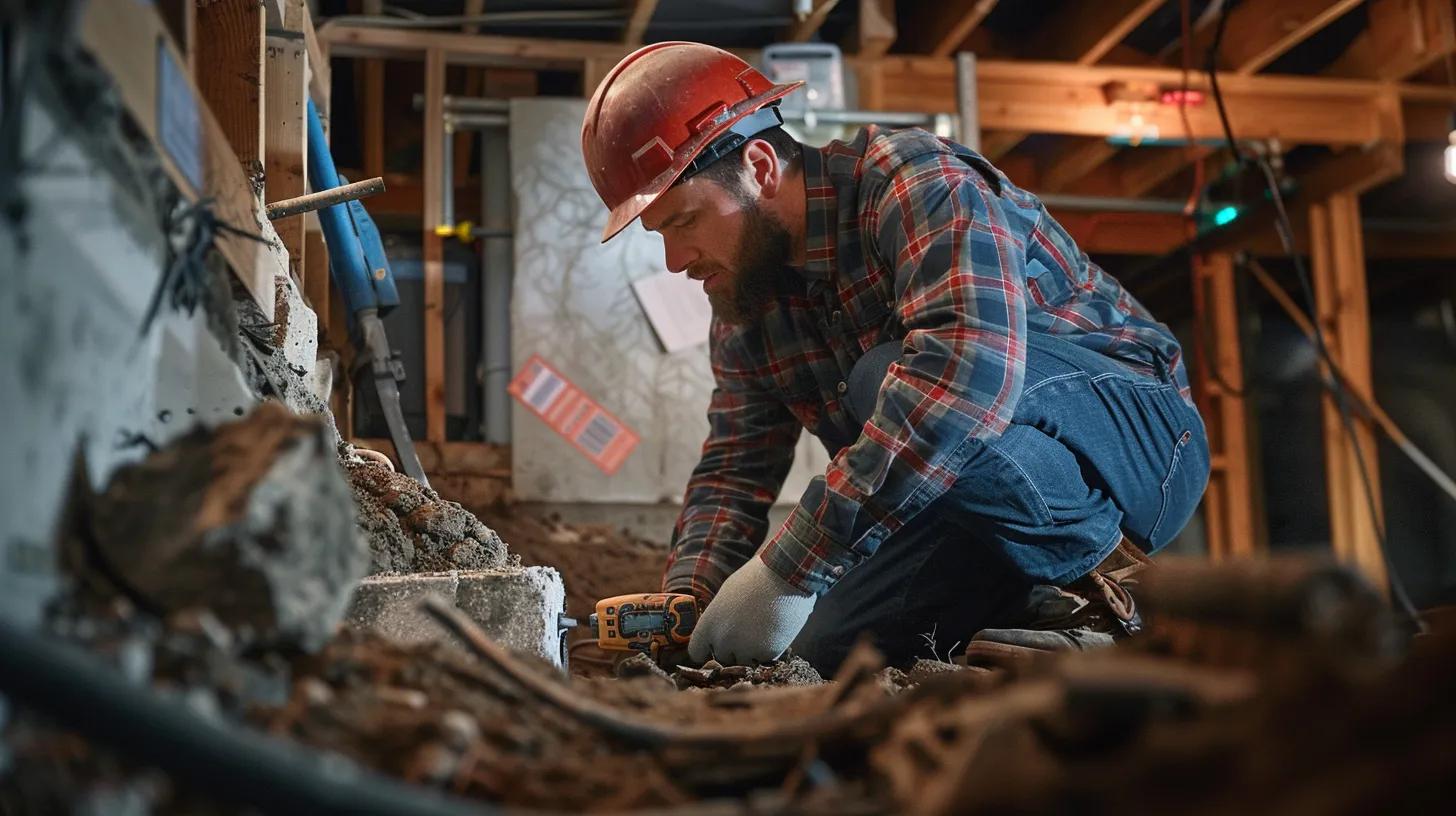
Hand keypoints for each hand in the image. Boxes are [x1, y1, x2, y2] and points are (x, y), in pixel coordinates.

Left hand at [688, 557, 815, 664]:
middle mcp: (723, 640)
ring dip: (752, 652)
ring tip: (762, 630)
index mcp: (708, 624)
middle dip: (733, 650)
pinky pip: (764, 660)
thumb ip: (718, 620)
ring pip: (744, 662)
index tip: (715, 649)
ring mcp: (745, 649)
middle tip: (748, 632)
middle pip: (723, 658)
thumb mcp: (725, 597)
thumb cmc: (754, 580)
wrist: (784, 576)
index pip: (696, 652)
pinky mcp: (767, 653)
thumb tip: (716, 636)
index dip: (707, 651)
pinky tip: (774, 630)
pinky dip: (770, 650)